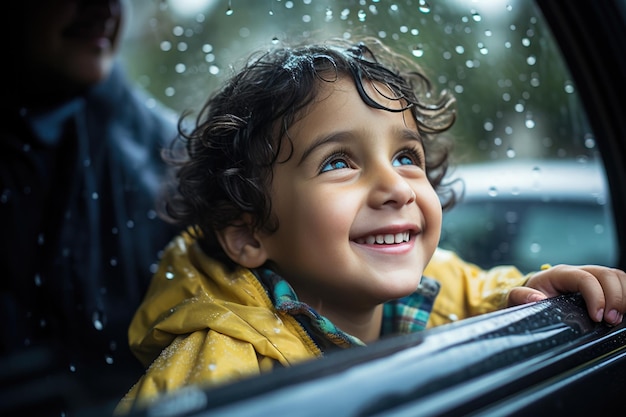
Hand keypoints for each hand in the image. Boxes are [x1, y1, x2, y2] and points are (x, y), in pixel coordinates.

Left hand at [507, 264, 625, 324]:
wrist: (531, 296)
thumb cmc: (528, 297)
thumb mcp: (516, 297)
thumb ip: (519, 296)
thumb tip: (536, 299)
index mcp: (559, 274)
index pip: (585, 278)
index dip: (596, 296)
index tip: (597, 317)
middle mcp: (578, 272)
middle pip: (605, 274)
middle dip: (614, 297)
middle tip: (611, 320)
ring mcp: (591, 278)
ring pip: (616, 277)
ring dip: (623, 296)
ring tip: (617, 318)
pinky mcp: (601, 287)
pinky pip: (620, 284)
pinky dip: (625, 295)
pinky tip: (622, 310)